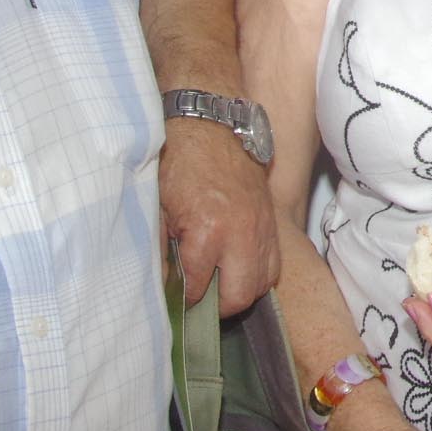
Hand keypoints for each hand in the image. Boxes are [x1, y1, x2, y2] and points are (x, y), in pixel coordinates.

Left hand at [160, 117, 279, 314]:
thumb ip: (159, 248)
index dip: (183, 298)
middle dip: (216, 305)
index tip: (173, 296)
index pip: (198, 288)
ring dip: (240, 290)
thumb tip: (161, 283)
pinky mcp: (272, 224)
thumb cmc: (180, 160)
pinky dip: (257, 274)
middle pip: (238, 296)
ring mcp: (262, 230)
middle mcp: (242, 235)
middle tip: (198, 298)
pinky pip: (273, 265)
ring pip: (262, 284)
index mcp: (208, 231)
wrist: (213, 124)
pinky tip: (236, 267)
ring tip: (218, 284)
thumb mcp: (157, 205)